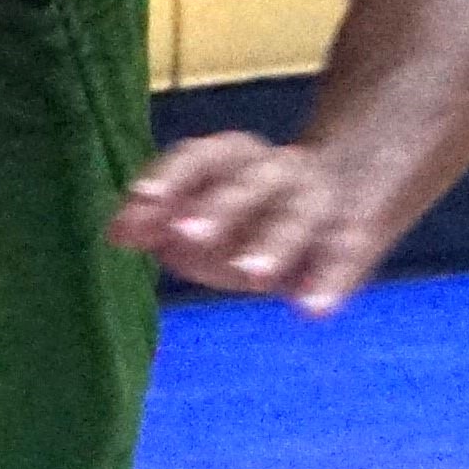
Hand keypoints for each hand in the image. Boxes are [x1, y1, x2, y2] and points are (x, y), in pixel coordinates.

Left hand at [108, 134, 394, 316]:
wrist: (345, 196)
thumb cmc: (250, 217)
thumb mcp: (201, 217)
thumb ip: (157, 224)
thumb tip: (116, 234)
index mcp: (237, 159)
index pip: (200, 158)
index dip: (169, 178)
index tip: (141, 203)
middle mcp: (279, 171)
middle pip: (250, 181)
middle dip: (217, 206)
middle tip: (186, 236)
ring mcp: (319, 200)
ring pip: (298, 213)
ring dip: (273, 241)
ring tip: (251, 277)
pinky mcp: (351, 236)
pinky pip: (344, 254)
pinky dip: (330, 280)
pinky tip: (311, 310)